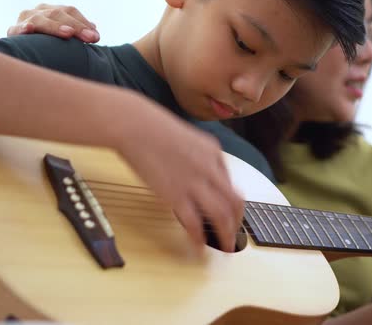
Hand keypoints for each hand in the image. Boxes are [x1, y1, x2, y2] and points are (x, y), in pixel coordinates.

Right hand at [7, 4, 99, 42]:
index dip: (83, 22)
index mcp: (52, 10)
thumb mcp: (64, 35)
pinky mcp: (13, 31)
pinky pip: (16, 29)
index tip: (96, 36)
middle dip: (76, 26)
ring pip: (41, 19)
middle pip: (58, 14)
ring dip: (55, 26)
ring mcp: (25, 19)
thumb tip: (94, 29)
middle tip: (90, 38)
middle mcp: (38, 11)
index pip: (70, 11)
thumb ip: (77, 31)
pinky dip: (22, 28)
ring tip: (68, 33)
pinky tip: (29, 28)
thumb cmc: (49, 44)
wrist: (23, 50)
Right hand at [117, 95, 244, 252]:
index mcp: (213, 152)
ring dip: (226, 234)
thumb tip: (199, 174)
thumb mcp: (187, 137)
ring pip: (221, 216)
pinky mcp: (176, 195)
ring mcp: (194, 183)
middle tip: (233, 235)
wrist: (134, 125)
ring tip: (224, 246)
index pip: (230, 183)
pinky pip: (194, 223)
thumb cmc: (152, 127)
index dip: (231, 203)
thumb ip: (197, 156)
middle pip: (235, 202)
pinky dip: (199, 238)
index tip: (229, 213)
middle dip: (237, 222)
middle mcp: (210, 168)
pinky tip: (199, 246)